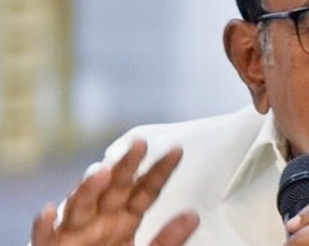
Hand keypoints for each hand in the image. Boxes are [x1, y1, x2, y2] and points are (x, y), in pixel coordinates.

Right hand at [31, 139, 198, 245]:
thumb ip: (168, 240)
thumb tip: (193, 216)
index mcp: (124, 218)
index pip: (145, 190)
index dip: (160, 171)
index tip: (177, 150)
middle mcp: (100, 218)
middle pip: (115, 188)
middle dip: (126, 165)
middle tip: (139, 144)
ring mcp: (74, 232)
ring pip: (80, 205)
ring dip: (88, 188)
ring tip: (99, 172)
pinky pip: (45, 237)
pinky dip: (44, 225)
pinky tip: (47, 212)